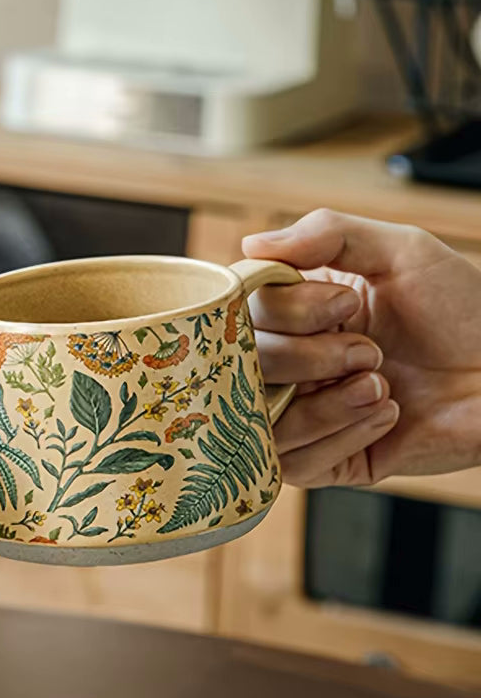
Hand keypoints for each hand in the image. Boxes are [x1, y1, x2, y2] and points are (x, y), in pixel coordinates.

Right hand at [244, 209, 480, 486]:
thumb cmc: (463, 311)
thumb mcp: (401, 252)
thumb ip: (327, 232)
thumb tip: (249, 246)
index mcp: (293, 311)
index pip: (240, 310)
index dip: (286, 310)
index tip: (344, 305)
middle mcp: (285, 363)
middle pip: (245, 366)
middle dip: (310, 358)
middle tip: (370, 352)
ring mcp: (299, 415)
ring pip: (261, 419)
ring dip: (327, 402)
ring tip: (381, 386)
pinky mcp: (323, 463)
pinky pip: (292, 465)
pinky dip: (342, 436)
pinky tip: (387, 416)